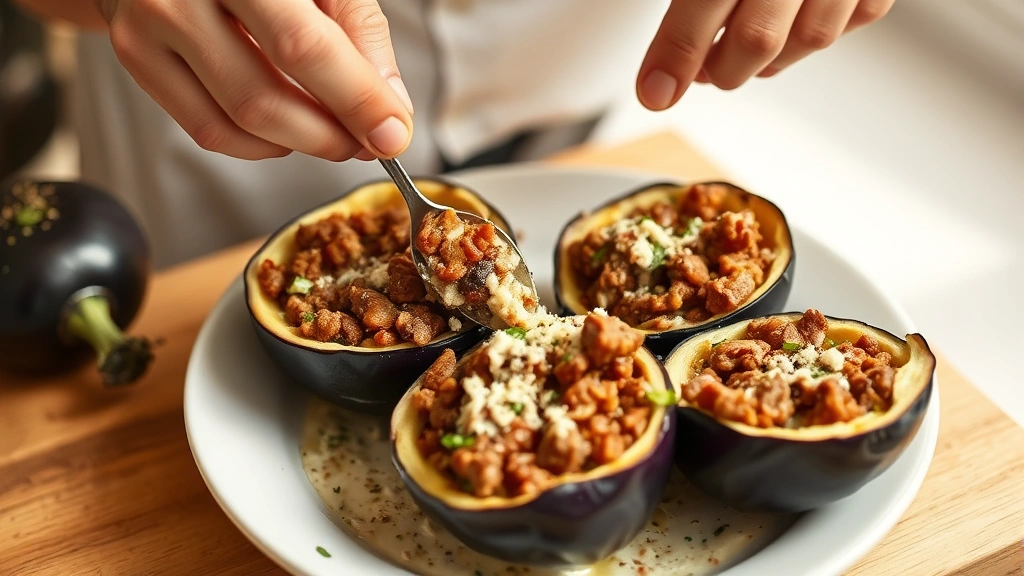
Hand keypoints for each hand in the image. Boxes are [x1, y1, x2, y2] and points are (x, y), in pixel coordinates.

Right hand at [98, 0, 413, 160]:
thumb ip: (359, 32)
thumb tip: (389, 112)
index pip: (303, 46)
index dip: (355, 100)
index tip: (394, 135)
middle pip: (263, 97)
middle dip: (329, 135)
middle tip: (367, 143)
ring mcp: (148, 25)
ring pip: (235, 122)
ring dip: (299, 144)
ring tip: (335, 134)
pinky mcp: (136, 56)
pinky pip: (207, 129)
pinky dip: (260, 144)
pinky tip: (288, 129)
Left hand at [637, 0, 893, 109]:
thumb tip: (661, 51)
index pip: (704, 0)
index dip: (676, 53)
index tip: (654, 92)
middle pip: (759, 36)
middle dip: (721, 69)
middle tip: (701, 70)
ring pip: (813, 38)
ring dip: (769, 60)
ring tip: (738, 50)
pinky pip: (857, 17)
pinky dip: (818, 32)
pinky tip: (793, 21)